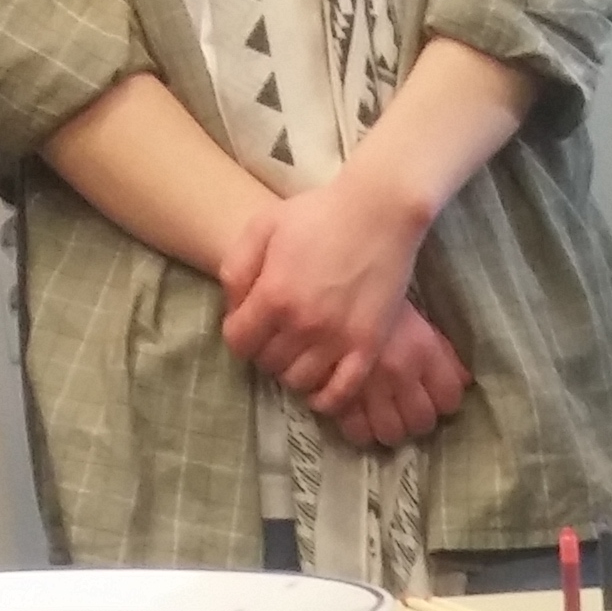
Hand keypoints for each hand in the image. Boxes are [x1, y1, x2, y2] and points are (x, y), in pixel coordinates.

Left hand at [218, 181, 427, 421]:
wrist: (379, 212)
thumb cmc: (318, 214)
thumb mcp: (264, 226)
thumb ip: (237, 267)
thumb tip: (232, 309)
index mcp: (273, 295)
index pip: (238, 342)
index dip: (239, 335)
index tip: (249, 326)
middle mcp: (302, 325)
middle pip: (268, 363)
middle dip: (266, 351)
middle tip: (277, 336)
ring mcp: (337, 340)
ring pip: (299, 381)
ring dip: (293, 372)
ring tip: (299, 355)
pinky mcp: (367, 348)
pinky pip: (340, 393)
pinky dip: (325, 398)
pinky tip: (320, 387)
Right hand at [314, 301, 470, 450]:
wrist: (324, 274)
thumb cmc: (371, 289)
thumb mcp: (412, 313)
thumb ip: (440, 349)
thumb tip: (464, 381)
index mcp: (421, 349)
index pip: (449, 397)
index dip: (443, 400)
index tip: (433, 395)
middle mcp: (398, 372)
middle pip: (421, 421)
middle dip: (416, 418)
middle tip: (405, 407)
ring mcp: (368, 386)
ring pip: (391, 433)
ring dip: (389, 428)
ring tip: (380, 415)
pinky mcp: (336, 393)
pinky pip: (355, 431)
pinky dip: (358, 429)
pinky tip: (355, 415)